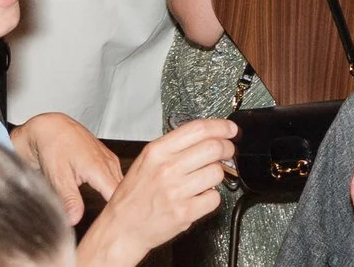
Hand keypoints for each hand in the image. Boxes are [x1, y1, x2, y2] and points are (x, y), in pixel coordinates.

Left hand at [10, 111, 122, 222]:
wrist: (52, 128)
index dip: (120, 213)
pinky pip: (119, 179)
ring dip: (121, 200)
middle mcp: (109, 163)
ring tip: (116, 218)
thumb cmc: (54, 148)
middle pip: (125, 192)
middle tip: (116, 227)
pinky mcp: (108, 161)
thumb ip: (69, 199)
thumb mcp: (58, 177)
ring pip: (123, 185)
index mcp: (99, 168)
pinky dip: (117, 191)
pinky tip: (111, 203)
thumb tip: (74, 220)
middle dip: (123, 209)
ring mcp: (110, 161)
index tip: (116, 227)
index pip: (120, 197)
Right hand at [86, 118, 235, 266]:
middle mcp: (167, 169)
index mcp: (157, 151)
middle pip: (213, 147)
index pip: (198, 129)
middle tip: (227, 151)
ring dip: (217, 175)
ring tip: (205, 179)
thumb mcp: (147, 161)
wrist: (122, 227)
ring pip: (217, 173)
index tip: (230, 129)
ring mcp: (176, 192)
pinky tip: (200, 196)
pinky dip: (211, 197)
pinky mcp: (184, 213)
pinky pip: (214, 198)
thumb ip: (174, 146)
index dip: (221, 126)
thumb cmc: (134, 195)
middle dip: (227, 148)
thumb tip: (206, 135)